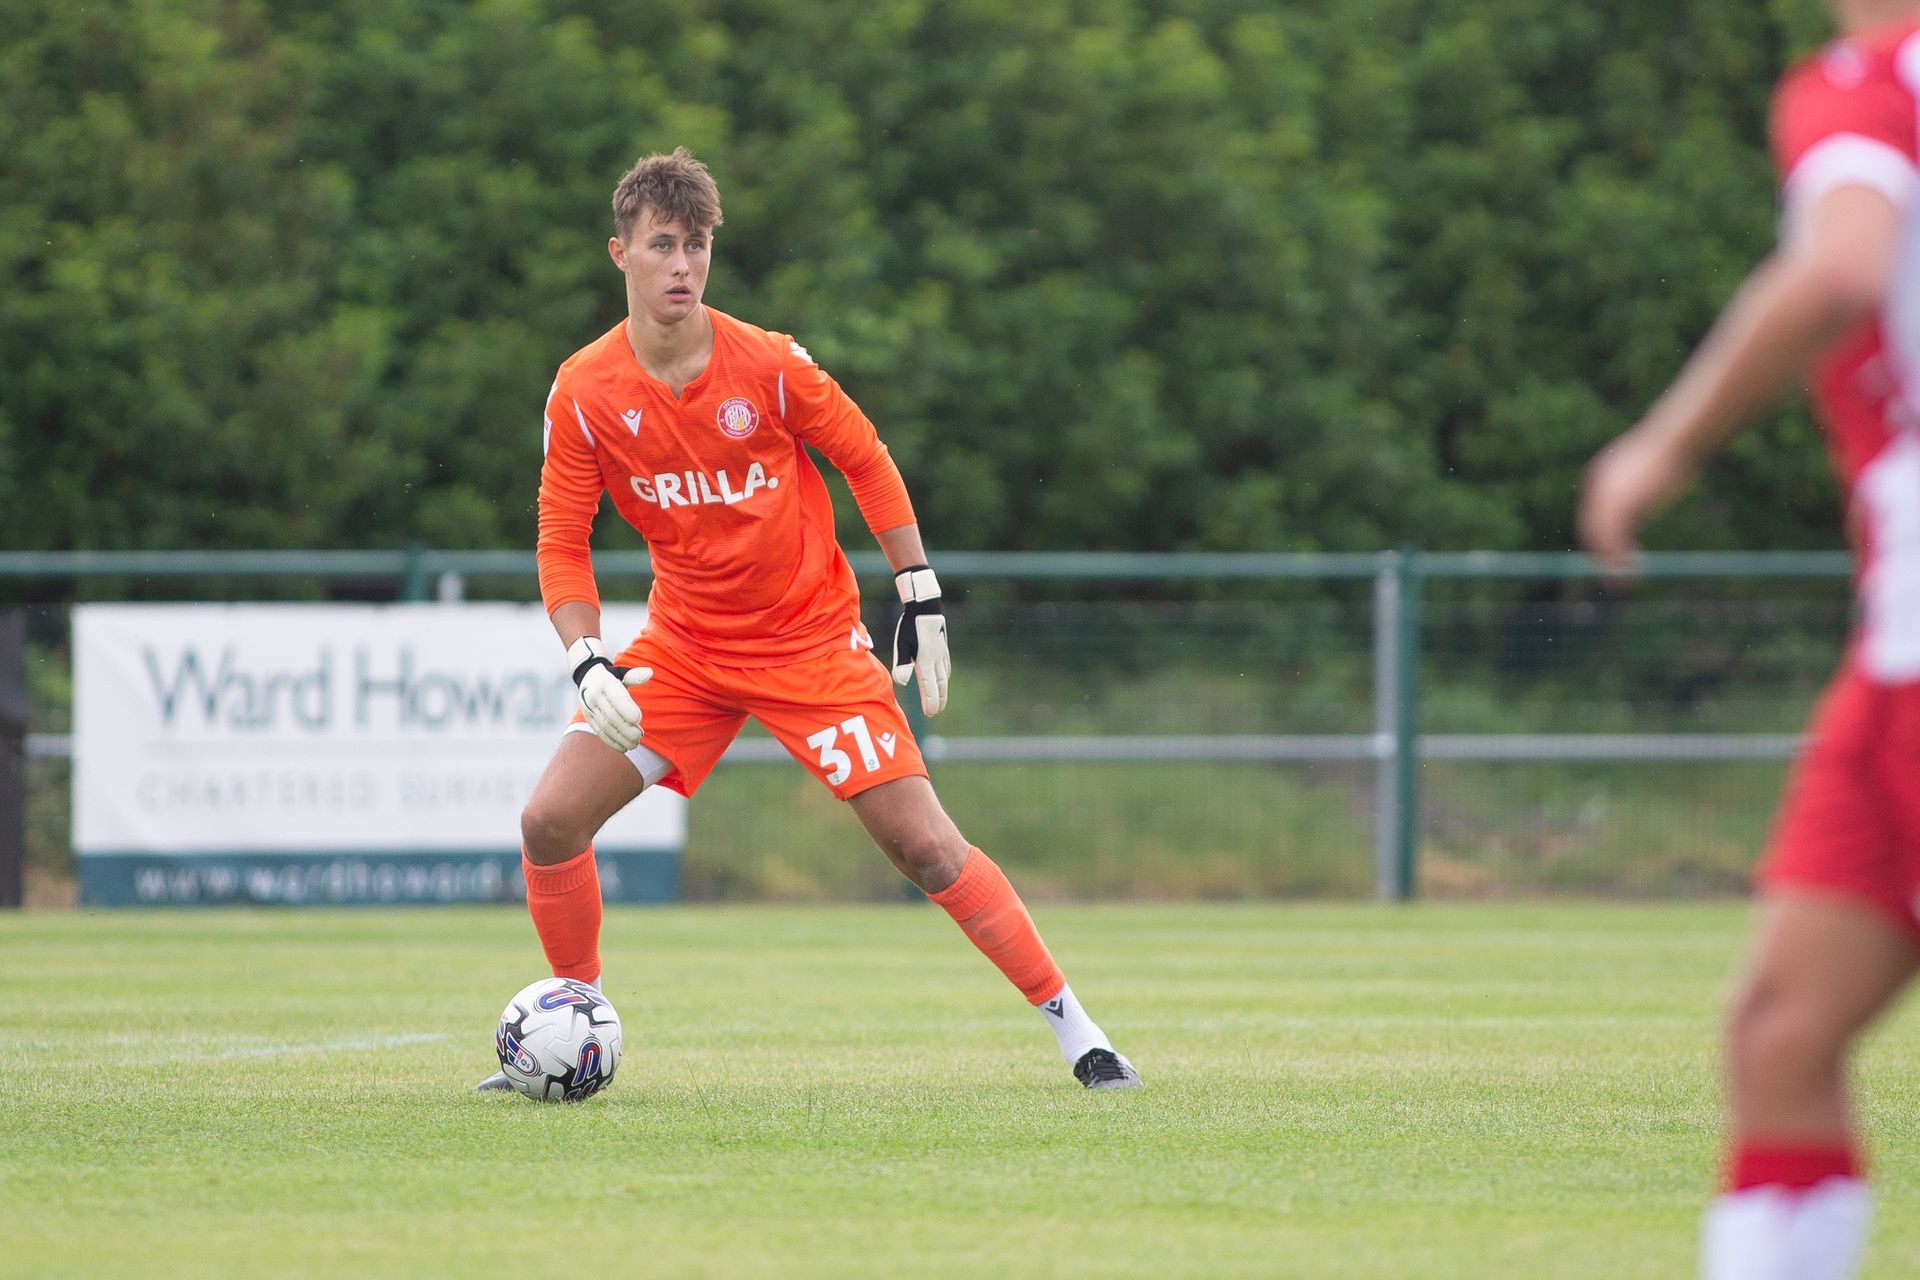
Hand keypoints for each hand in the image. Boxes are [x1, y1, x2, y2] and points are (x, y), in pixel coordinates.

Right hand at [566, 636, 651, 751]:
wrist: (587, 679)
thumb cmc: (612, 677)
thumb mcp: (621, 673)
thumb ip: (634, 675)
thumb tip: (649, 673)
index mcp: (605, 683)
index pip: (615, 698)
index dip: (626, 709)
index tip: (638, 719)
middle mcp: (595, 696)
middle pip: (611, 716)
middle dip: (626, 728)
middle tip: (639, 736)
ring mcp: (590, 709)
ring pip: (605, 727)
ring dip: (620, 738)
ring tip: (634, 743)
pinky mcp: (589, 719)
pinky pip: (599, 732)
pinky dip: (611, 742)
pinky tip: (623, 748)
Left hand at [890, 565, 949, 714]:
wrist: (925, 607)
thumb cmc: (910, 626)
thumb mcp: (902, 644)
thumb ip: (903, 664)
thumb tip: (902, 682)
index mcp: (925, 662)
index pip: (929, 687)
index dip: (930, 702)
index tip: (930, 713)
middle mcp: (936, 661)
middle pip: (939, 685)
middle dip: (938, 700)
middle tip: (935, 712)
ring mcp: (941, 654)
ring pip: (944, 677)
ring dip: (943, 691)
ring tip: (941, 701)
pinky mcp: (943, 647)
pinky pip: (946, 667)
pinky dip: (945, 677)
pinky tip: (945, 678)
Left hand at [1578, 429, 1684, 581]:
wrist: (1676, 439)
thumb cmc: (1673, 450)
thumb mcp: (1652, 469)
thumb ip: (1642, 484)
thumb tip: (1647, 496)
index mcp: (1602, 475)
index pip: (1593, 513)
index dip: (1600, 537)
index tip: (1613, 554)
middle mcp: (1598, 486)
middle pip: (1591, 527)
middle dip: (1601, 553)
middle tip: (1613, 574)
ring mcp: (1605, 496)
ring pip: (1598, 537)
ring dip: (1609, 562)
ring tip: (1621, 582)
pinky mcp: (1618, 505)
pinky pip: (1611, 539)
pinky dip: (1617, 559)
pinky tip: (1629, 572)